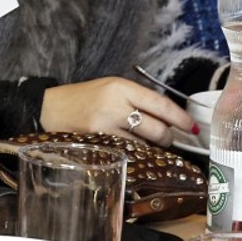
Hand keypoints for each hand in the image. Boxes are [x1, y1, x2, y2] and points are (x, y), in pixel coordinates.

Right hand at [38, 77, 193, 145]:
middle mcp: (114, 105)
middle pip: (157, 128)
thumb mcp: (111, 89)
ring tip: (143, 143)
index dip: (180, 118)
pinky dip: (133, 153)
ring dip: (150, 147)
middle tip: (167, 139)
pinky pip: (127, 152)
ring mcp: (105, 125)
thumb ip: (137, 100)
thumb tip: (170, 119)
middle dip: (167, 137)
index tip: (193, 127)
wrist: (49, 108)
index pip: (160, 104)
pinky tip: (130, 150)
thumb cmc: (83, 98)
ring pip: (144, 144)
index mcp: (121, 87)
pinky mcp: (97, 142)